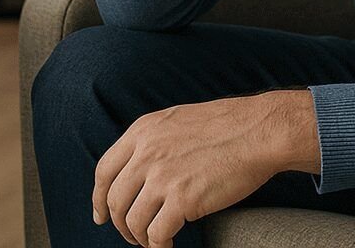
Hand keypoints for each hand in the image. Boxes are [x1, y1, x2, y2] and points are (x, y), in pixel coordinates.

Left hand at [92, 90, 318, 247]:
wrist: (256, 131)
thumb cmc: (224, 126)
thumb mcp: (175, 120)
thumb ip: (152, 141)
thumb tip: (138, 166)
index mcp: (142, 131)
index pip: (104, 170)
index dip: (98, 197)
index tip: (100, 215)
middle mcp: (146, 153)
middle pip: (114, 199)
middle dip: (120, 224)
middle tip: (131, 236)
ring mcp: (162, 177)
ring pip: (133, 221)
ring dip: (140, 238)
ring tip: (153, 240)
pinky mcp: (182, 200)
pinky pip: (156, 234)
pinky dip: (159, 246)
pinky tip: (169, 244)